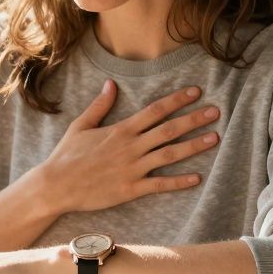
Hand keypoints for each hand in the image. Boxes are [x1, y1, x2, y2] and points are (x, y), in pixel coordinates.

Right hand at [41, 81, 219, 214]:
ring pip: (169, 155)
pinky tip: (197, 178)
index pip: (155, 110)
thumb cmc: (67, 155)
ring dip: (194, 146)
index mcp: (121, 130)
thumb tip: (111, 84)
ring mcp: (133, 169)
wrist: (57, 185)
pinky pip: (160, 184)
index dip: (177, 100)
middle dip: (194, 119)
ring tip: (214, 138)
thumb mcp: (81, 125)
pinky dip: (179, 182)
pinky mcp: (131, 189)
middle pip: (169, 130)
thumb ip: (100, 105)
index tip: (196, 92)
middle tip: (216, 112)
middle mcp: (131, 147)